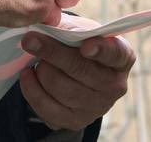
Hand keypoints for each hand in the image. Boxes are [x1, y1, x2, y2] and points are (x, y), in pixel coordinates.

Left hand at [19, 15, 134, 131]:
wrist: (78, 72)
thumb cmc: (81, 45)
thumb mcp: (81, 30)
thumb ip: (69, 29)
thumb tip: (47, 29)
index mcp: (122, 58)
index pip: (114, 53)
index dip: (100, 49)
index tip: (85, 46)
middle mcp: (115, 86)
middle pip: (81, 70)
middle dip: (53, 53)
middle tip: (30, 40)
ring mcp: (97, 107)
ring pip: (62, 89)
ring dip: (42, 70)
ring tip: (35, 59)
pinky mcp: (76, 121)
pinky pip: (49, 108)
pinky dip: (33, 90)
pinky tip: (28, 75)